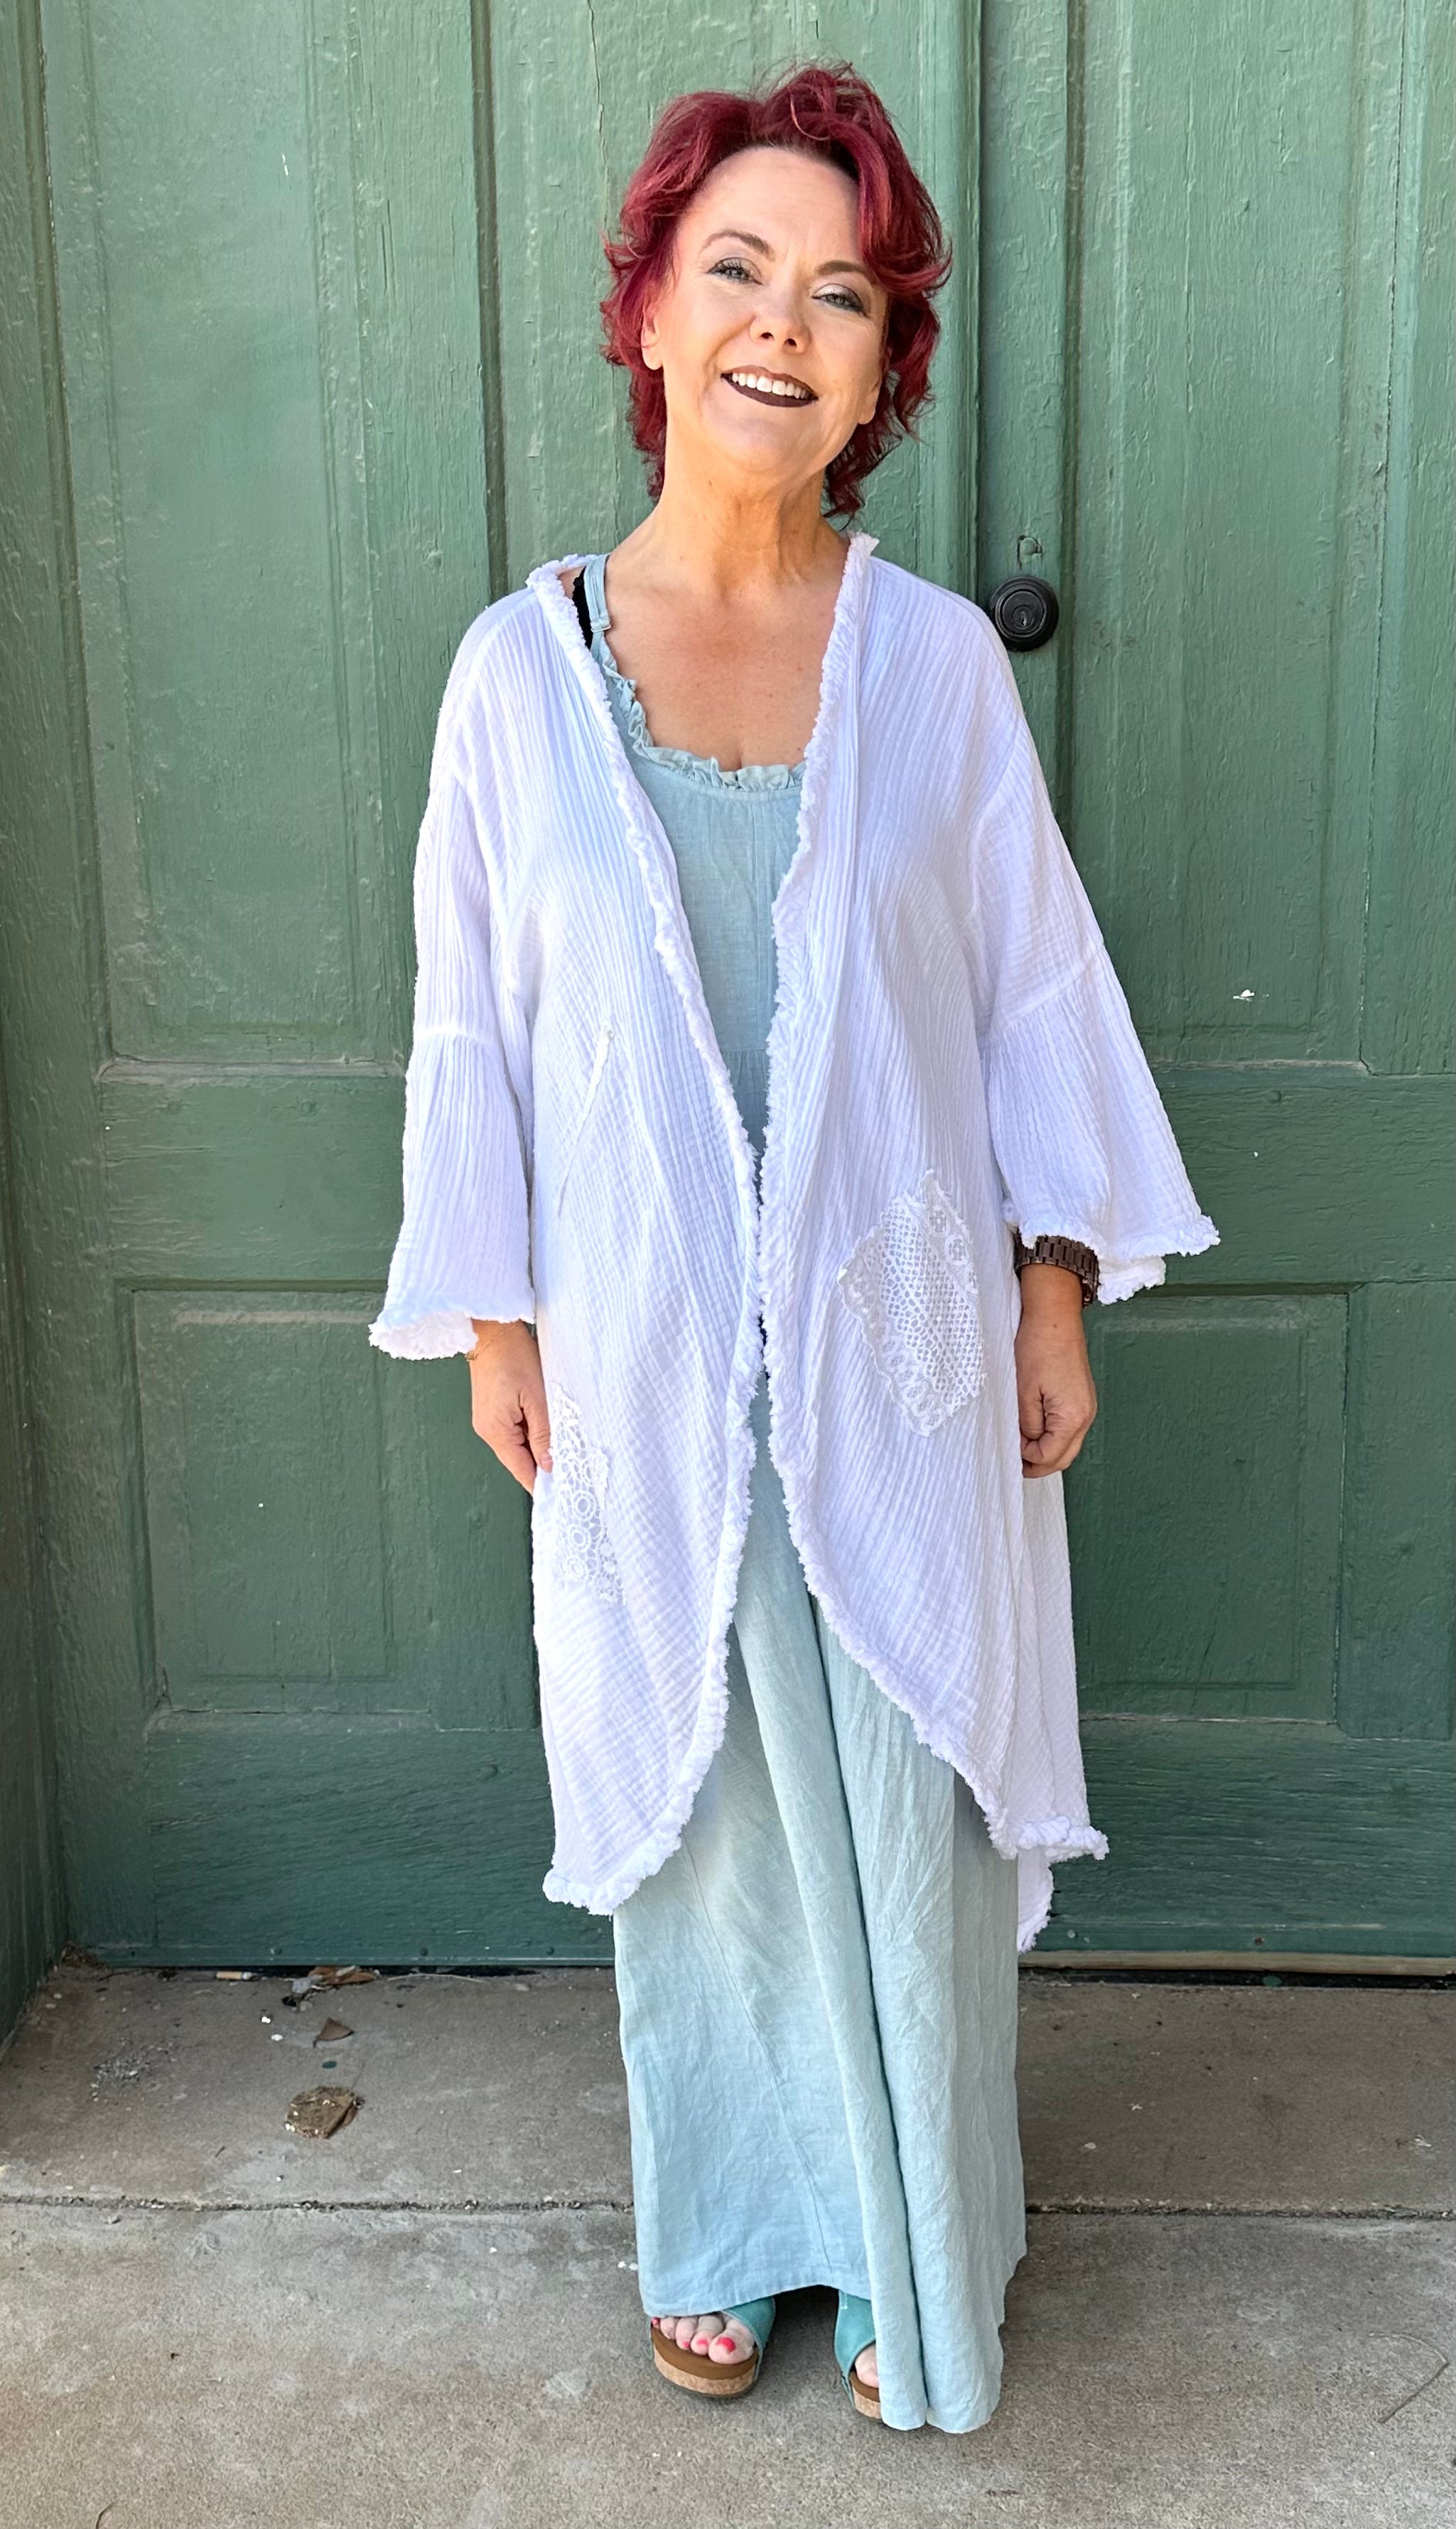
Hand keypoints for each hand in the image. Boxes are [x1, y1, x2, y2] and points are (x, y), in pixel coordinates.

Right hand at [467, 1319, 551, 1492]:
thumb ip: (544, 1434)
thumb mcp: (537, 1397)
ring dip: (538, 1446)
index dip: (542, 1483)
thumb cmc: (514, 1357)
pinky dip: (531, 1432)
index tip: (564, 1493)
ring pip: (518, 1445)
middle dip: (543, 1464)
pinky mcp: (492, 1410)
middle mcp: (487, 1431)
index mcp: (496, 1432)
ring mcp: (488, 1421)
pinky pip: (514, 1431)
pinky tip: (546, 1423)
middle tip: (572, 1467)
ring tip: (562, 1441)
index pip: (522, 1471)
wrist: (492, 1330)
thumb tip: (550, 1466)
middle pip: (520, 1460)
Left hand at [1014, 1264, 1096, 1476]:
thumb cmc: (1039, 1346)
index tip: (1008, 1450)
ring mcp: (1087, 1407)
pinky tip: (1033, 1430)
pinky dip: (1052, 1435)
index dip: (1028, 1459)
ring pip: (1067, 1444)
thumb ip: (1027, 1425)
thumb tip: (1026, 1445)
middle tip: (1014, 1463)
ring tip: (1020, 1446)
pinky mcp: (1081, 1397)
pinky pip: (1068, 1428)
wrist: (1054, 1315)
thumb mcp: (1024, 1391)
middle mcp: (1087, 1415)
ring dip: (1046, 1450)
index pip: (1051, 1457)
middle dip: (1040, 1464)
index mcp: (1073, 1417)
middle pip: (1065, 1457)